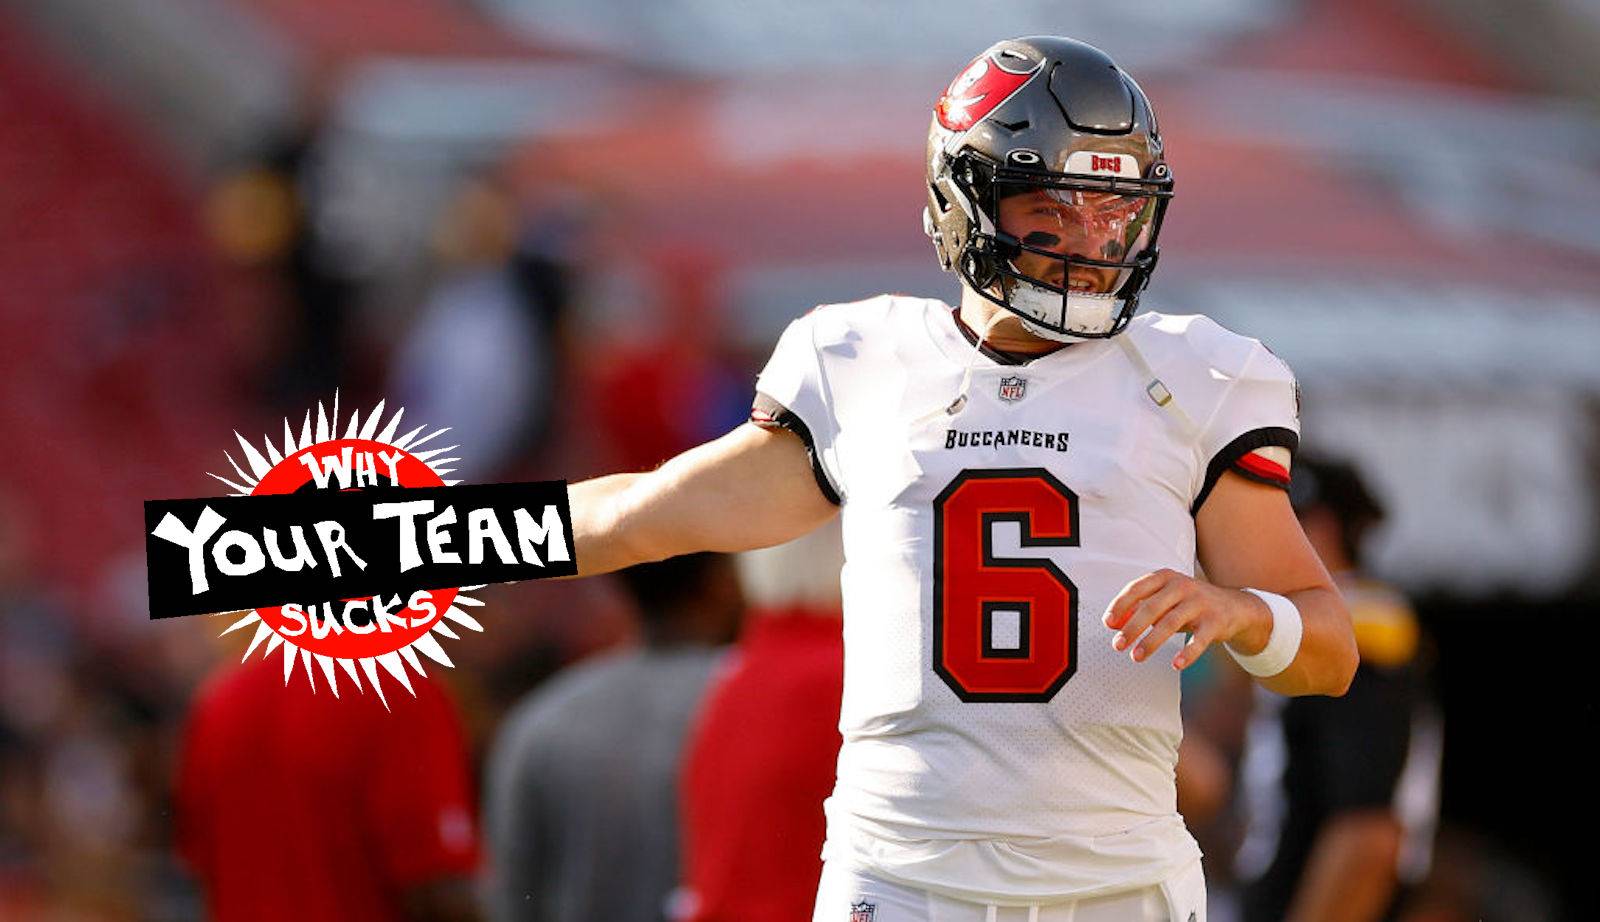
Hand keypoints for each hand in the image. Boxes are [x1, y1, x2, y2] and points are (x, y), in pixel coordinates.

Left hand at [1103, 568, 1271, 670]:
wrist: (1234, 607)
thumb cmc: (1190, 604)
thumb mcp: (1165, 600)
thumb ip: (1140, 609)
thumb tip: (1113, 624)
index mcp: (1166, 577)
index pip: (1137, 588)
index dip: (1120, 605)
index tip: (1108, 623)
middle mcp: (1182, 586)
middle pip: (1151, 607)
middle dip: (1132, 628)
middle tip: (1118, 645)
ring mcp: (1200, 603)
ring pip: (1171, 623)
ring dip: (1151, 642)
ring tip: (1136, 656)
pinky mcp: (1215, 622)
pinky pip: (1199, 640)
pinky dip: (1187, 653)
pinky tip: (1176, 664)